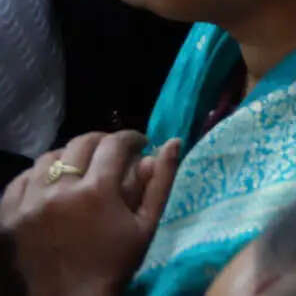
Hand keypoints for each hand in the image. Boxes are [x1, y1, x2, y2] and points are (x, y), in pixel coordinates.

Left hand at [0, 130, 177, 295]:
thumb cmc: (114, 263)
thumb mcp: (146, 225)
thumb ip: (160, 181)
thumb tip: (173, 142)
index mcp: (96, 191)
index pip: (114, 144)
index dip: (131, 138)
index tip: (139, 144)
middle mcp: (59, 190)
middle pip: (81, 144)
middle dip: (103, 142)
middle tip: (113, 154)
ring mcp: (29, 203)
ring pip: (49, 158)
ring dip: (69, 157)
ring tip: (81, 169)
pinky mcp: (9, 215)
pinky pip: (21, 180)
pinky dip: (38, 176)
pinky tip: (52, 185)